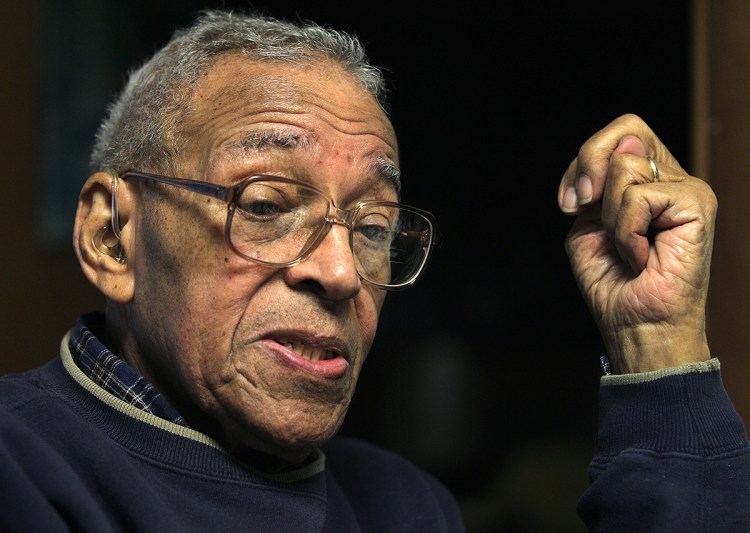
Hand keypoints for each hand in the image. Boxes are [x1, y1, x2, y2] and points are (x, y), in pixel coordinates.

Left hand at [558, 114, 715, 372]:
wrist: (635, 324)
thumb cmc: (613, 282)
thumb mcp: (587, 225)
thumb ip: (595, 184)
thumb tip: (624, 143)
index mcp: (647, 180)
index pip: (621, 133)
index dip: (585, 158)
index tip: (571, 203)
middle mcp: (671, 178)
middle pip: (628, 129)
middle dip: (590, 162)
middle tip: (583, 205)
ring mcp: (687, 189)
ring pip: (626, 165)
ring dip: (610, 216)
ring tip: (627, 248)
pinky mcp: (698, 204)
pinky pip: (640, 195)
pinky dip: (626, 231)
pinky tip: (641, 256)